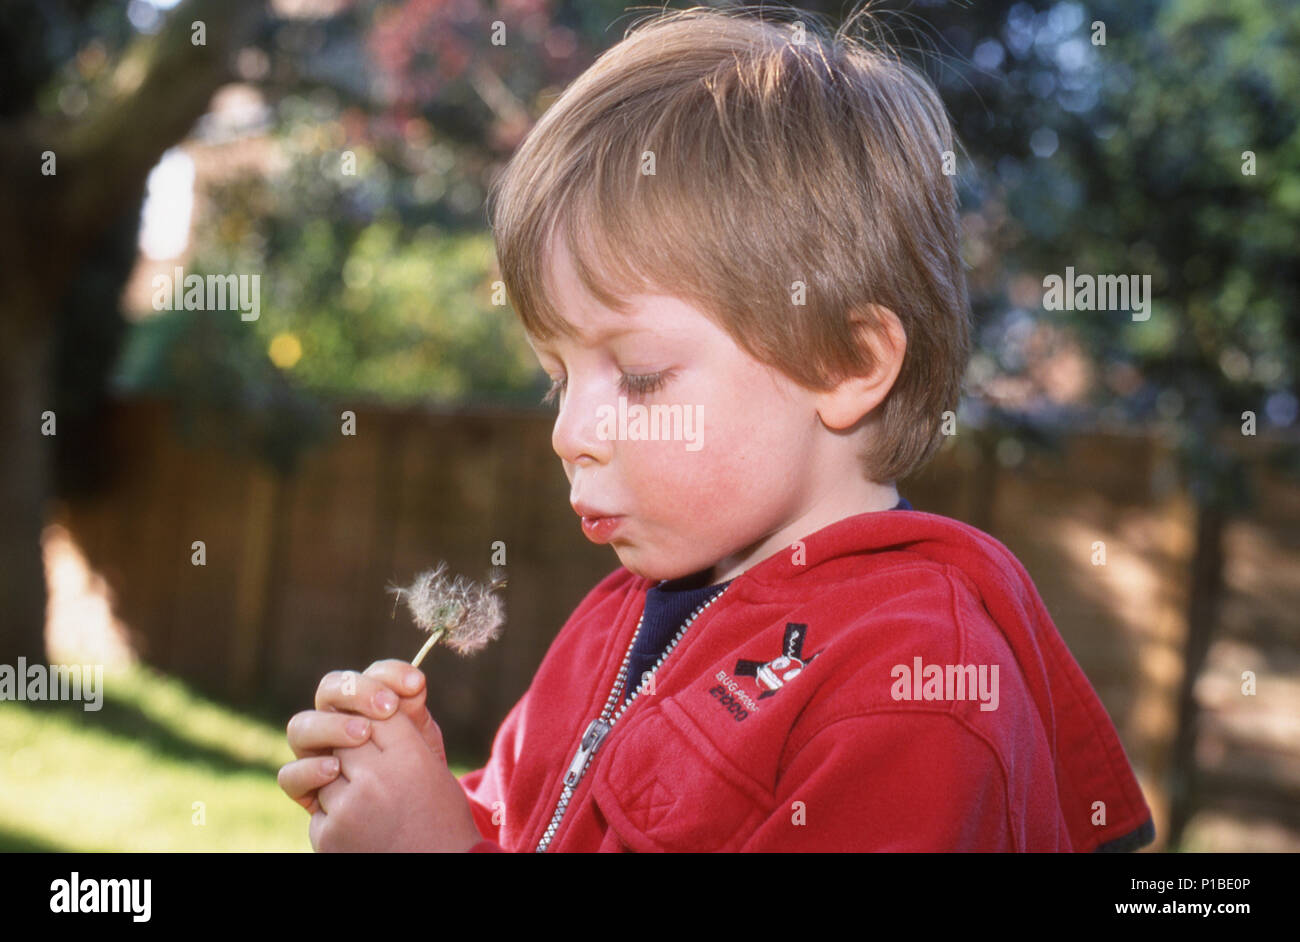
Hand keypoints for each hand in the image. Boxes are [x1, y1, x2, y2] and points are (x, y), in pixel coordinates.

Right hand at [279, 660, 443, 815]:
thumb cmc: (414, 768)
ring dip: (330, 726)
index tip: (416, 685)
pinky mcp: (304, 786)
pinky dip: (309, 770)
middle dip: (357, 692)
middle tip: (387, 708)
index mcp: (364, 702)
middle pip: (329, 689)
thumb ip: (413, 708)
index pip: (369, 675)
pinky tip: (334, 770)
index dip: (390, 674)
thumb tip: (415, 683)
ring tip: (361, 735)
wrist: (410, 812)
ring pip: (300, 727)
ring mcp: (315, 751)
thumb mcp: (419, 737)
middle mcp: (334, 720)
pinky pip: (290, 775)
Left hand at [311, 708, 482, 851]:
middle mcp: (378, 780)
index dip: (379, 712)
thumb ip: (406, 726)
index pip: (379, 711)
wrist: (439, 870)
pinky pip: (317, 801)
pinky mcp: (327, 835)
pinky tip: (359, 824)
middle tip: (371, 761)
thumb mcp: (432, 764)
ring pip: (325, 764)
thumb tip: (381, 694)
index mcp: (411, 758)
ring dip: (339, 776)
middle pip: (347, 731)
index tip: (384, 720)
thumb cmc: (439, 815)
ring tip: (366, 797)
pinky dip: (332, 808)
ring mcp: (348, 808)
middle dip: (354, 740)